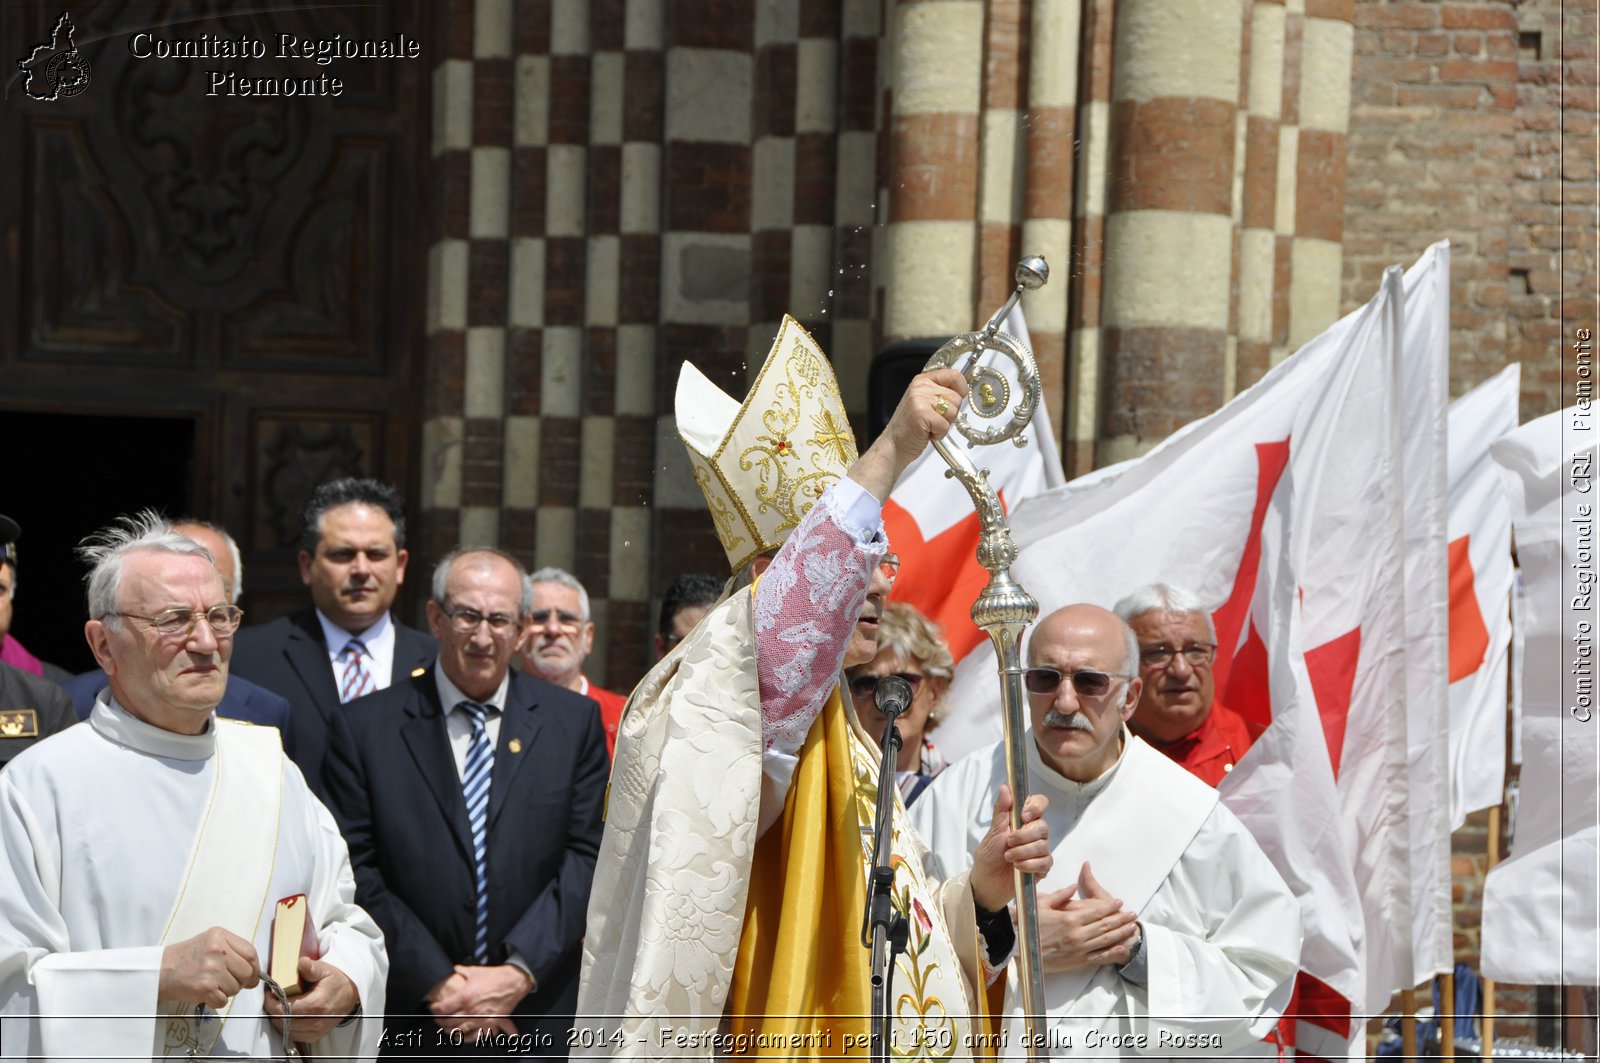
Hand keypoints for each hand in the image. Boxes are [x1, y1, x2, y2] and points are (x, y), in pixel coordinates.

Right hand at [158, 927, 258, 1007]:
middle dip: (241, 982)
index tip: (252, 976)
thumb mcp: (210, 942)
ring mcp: (211, 969)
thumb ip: (232, 950)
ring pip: (236, 988)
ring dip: (226, 992)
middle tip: (228, 983)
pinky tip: (206, 993)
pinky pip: (223, 1000)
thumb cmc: (186, 958)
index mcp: (221, 936)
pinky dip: (216, 1001)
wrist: (159, 971)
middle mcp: (218, 950)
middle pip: (247, 972)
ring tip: (211, 985)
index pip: (251, 953)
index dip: (255, 968)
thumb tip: (254, 971)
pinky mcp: (205, 987)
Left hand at [263, 956, 359, 1043]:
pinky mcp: (314, 1036)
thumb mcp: (325, 970)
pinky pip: (292, 1034)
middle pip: (281, 1020)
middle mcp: (316, 1021)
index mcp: (317, 1004)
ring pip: (284, 1029)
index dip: (271, 1002)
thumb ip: (311, 967)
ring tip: (280, 1004)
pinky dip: (286, 1025)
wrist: (350, 995)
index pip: (283, 1009)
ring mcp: (315, 1031)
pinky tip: (288, 1014)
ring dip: (278, 1017)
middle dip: (273, 1009)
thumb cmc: (336, 981)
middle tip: (273, 996)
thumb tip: (301, 962)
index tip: (270, 991)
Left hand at [429, 964, 533, 1036]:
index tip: (432, 1007)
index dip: (434, 1009)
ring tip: (446, 1026)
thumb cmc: (494, 976)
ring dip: (449, 1030)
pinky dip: (465, 1037)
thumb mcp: (474, 971)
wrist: (513, 982)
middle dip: (439, 1021)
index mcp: (465, 996)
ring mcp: (481, 1018)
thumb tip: (451, 970)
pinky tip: (460, 1034)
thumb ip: (460, 971)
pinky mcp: (490, 1023)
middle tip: (437, 1017)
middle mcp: (471, 1010)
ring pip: (458, 1030)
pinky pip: (474, 1035)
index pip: (442, 1009)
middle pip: (448, 1022)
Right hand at [848, 368, 968, 500]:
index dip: (961, 388)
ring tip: (929, 426)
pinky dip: (939, 434)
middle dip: (950, 413)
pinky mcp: (922, 414)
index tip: (960, 397)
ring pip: (953, 411)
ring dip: (944, 424)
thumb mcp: (923, 402)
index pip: (953, 375)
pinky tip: (926, 433)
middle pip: (956, 397)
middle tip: (934, 419)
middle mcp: (921, 387)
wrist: (893, 445)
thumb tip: (963, 391)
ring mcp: (920, 399)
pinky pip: (945, 425)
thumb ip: (940, 393)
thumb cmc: (910, 426)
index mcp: (922, 380)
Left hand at [969, 784, 1051, 910]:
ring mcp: (1040, 851)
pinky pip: (1045, 862)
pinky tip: (1018, 867)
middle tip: (1009, 842)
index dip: (1036, 807)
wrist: (986, 882)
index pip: (1040, 804)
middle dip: (1024, 835)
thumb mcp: (993, 831)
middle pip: (1043, 826)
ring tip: (1008, 857)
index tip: (1023, 815)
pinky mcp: (1042, 868)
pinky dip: (1030, 864)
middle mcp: (1035, 833)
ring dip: (1023, 851)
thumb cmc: (989, 855)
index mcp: (1023, 820)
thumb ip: (1001, 810)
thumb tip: (1005, 787)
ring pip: (1044, 845)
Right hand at [1036, 862, 1139, 972]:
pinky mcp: (1077, 961)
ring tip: (1132, 927)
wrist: (1020, 951)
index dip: (1110, 907)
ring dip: (1121, 933)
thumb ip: (1059, 895)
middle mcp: (1077, 934)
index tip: (1119, 902)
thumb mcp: (1040, 905)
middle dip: (1120, 919)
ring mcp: (1079, 949)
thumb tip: (1073, 887)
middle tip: (1132, 914)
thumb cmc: (1028, 926)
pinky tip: (1122, 948)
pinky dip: (1112, 953)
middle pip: (1105, 925)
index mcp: (1069, 918)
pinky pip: (1098, 957)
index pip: (1096, 911)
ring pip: (1105, 940)